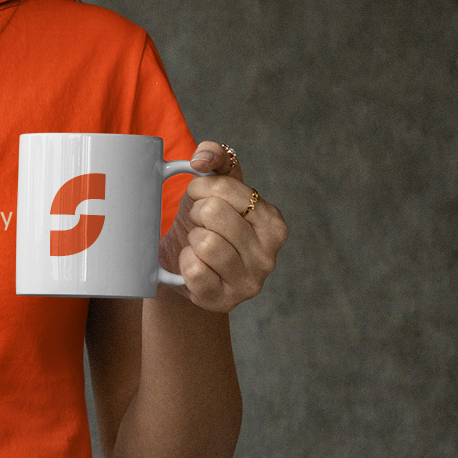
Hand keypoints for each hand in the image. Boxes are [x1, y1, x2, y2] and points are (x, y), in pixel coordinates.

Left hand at [158, 141, 285, 313]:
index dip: (199, 190)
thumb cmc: (203, 224)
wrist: (185, 269)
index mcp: (272, 222)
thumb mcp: (213, 188)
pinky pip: (193, 270)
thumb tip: (202, 157)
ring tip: (198, 246)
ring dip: (191, 240)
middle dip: (195, 215)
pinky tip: (193, 265)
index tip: (200, 200)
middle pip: (213, 212)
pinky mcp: (223, 301)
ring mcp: (249, 281)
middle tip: (199, 225)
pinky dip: (184, 263)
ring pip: (204, 242)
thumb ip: (216, 157)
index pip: (224, 188)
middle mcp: (269, 254)